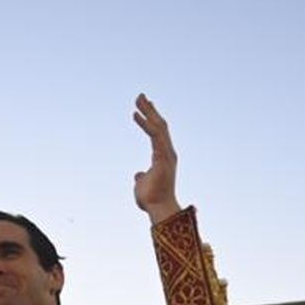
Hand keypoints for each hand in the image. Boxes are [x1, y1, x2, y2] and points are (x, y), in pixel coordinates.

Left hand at [132, 94, 179, 222]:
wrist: (158, 209)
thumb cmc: (151, 199)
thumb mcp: (142, 183)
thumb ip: (141, 176)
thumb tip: (138, 175)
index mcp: (164, 156)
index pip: (158, 132)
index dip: (151, 118)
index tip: (144, 107)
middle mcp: (168, 152)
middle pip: (160, 125)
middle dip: (150, 109)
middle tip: (140, 95)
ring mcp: (166, 154)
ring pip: (158, 127)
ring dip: (148, 111)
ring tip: (138, 99)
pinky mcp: (162, 157)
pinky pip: (154, 136)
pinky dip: (145, 124)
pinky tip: (136, 114)